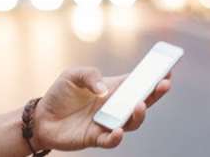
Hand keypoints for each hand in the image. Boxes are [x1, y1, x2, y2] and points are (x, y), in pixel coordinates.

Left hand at [30, 67, 172, 150]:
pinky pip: (111, 141)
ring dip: (138, 115)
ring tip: (139, 105)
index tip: (168, 68)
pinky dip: (116, 137)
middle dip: (156, 93)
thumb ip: (90, 75)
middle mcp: (115, 107)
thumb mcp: (73, 75)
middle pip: (143, 102)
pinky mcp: (96, 138)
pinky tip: (116, 130)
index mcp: (114, 89)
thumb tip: (105, 91)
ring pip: (132, 123)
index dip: (155, 76)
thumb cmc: (60, 94)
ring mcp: (108, 123)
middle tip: (164, 84)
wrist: (41, 117)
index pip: (139, 82)